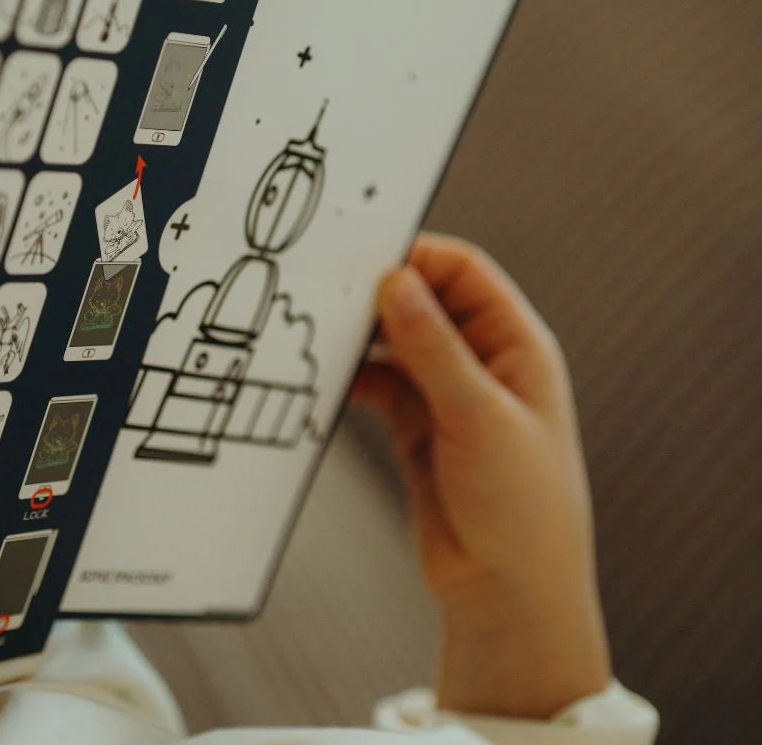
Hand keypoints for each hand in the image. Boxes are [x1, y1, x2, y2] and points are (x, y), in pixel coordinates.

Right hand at [351, 233, 610, 718]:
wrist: (509, 594)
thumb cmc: (525, 509)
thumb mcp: (480, 417)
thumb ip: (434, 348)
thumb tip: (398, 282)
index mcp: (516, 346)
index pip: (464, 274)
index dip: (419, 257)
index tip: (369, 258)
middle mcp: (481, 362)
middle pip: (424, 302)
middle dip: (382, 296)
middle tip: (334, 295)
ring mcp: (446, 394)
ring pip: (396, 342)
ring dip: (363, 339)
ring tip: (327, 339)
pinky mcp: (417, 425)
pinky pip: (379, 385)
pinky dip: (355, 380)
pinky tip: (333, 384)